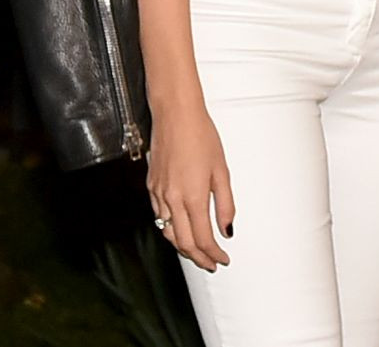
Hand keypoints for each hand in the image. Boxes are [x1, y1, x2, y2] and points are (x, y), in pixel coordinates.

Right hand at [144, 101, 233, 271]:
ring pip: (168, 233)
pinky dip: (170, 230)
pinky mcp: (151, 186)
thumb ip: (225, 204)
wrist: (175, 114)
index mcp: (193, 196)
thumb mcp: (221, 171)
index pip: (202, 238)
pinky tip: (180, 229)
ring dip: (183, 247)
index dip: (213, 254)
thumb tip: (227, 229)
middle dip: (198, 258)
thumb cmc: (201, 136)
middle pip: (183, 243)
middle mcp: (172, 199)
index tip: (222, 259)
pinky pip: (160, 217)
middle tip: (211, 263)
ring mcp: (159, 193)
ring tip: (197, 252)